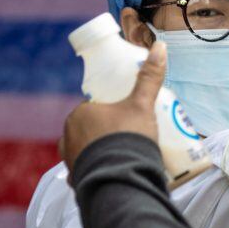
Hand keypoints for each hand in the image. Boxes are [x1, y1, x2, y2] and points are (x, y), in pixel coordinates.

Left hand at [61, 42, 165, 176]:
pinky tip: (114, 175)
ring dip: (102, 154)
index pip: (94, 108)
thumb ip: (150, 78)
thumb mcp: (143, 105)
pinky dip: (99, 173)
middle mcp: (68, 137)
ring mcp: (70, 161)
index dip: (112, 111)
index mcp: (79, 115)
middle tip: (133, 138)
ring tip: (126, 158)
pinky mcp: (77, 181)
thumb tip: (160, 46)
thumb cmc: (128, 138)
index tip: (129, 117)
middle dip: (108, 134)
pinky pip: (87, 173)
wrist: (120, 181)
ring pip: (88, 152)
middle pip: (91, 130)